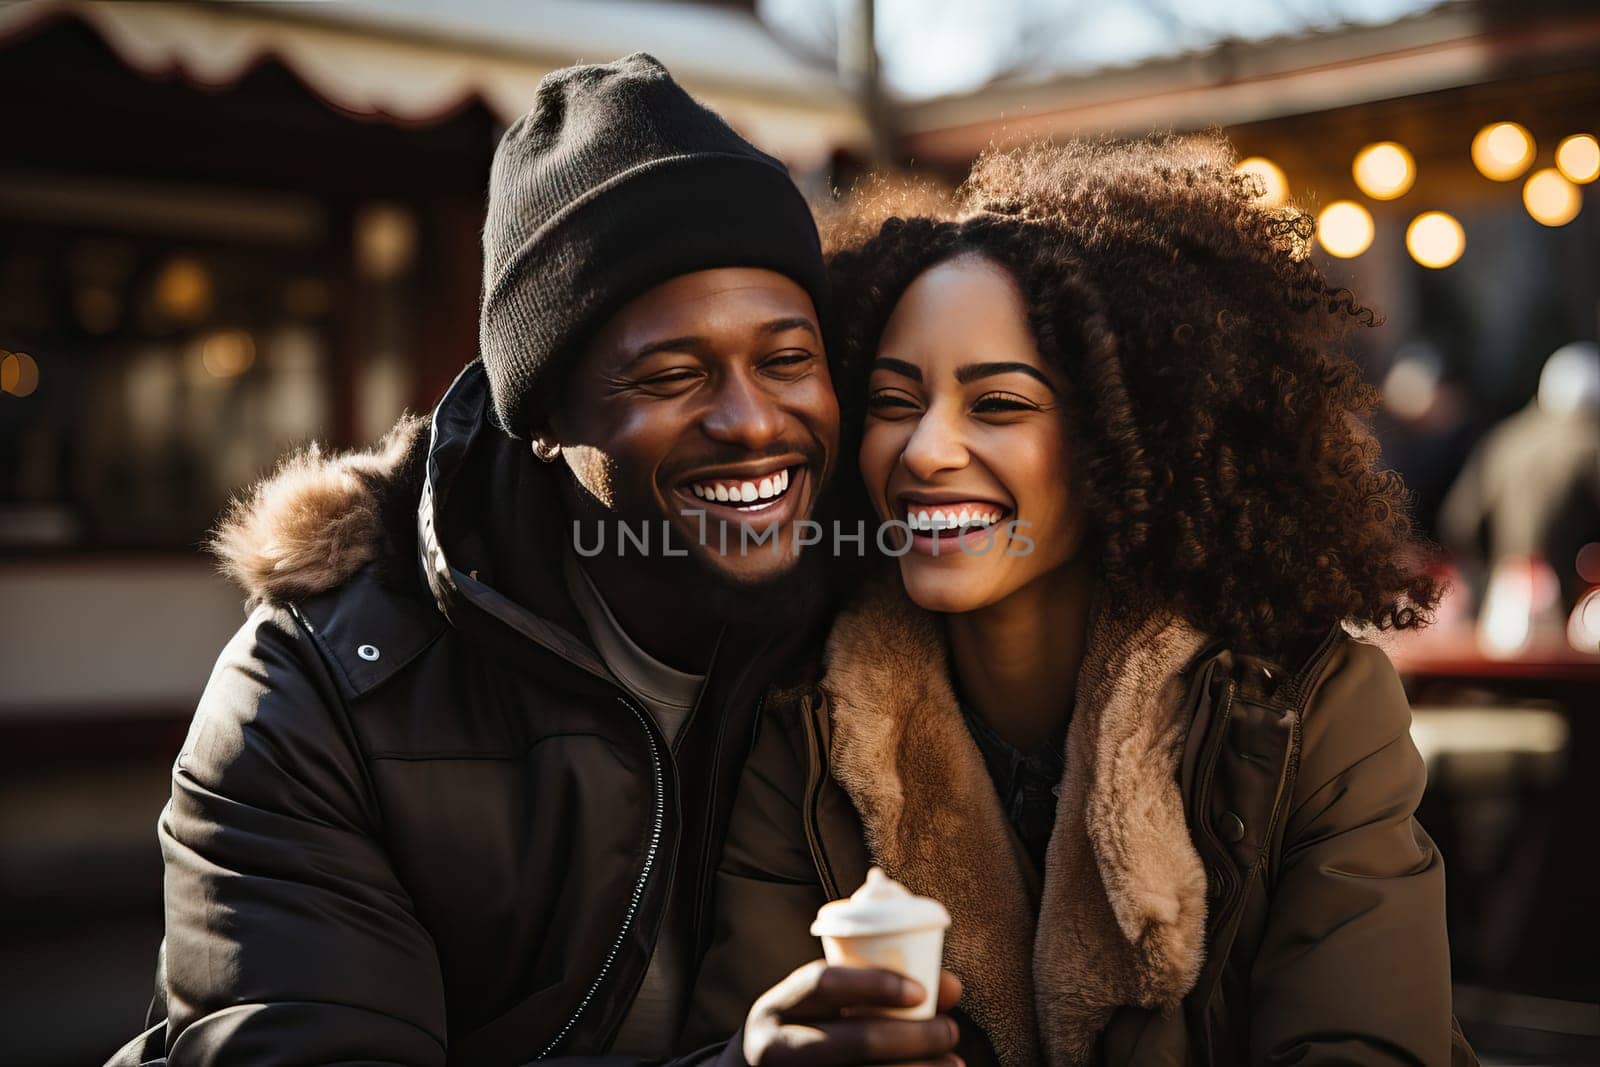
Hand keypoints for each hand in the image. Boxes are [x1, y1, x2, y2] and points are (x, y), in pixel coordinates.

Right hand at [730, 961, 962, 1066]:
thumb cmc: (810, 1033)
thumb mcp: (827, 1008)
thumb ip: (880, 992)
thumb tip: (951, 987)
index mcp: (776, 1009)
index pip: (823, 984)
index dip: (875, 984)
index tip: (920, 991)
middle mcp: (775, 1050)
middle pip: (855, 1041)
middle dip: (914, 1037)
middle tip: (949, 1031)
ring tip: (954, 1063)